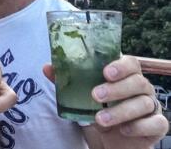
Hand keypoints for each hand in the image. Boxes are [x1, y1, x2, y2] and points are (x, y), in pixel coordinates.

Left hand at [43, 55, 168, 148]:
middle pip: (138, 81)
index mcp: (125, 76)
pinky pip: (156, 123)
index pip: (130, 63)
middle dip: (116, 89)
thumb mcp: (80, 98)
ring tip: (99, 119)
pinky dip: (139, 126)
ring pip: (144, 103)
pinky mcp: (157, 126)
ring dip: (121, 111)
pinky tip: (124, 130)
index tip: (105, 72)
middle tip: (95, 96)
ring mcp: (151, 106)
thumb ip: (66, 82)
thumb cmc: (97, 112)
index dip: (121, 65)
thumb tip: (47, 67)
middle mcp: (141, 88)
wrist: (110, 141)